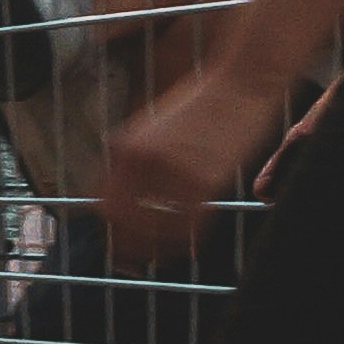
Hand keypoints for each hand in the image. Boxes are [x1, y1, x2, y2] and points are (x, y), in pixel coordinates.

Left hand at [100, 49, 291, 251]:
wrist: (239, 81)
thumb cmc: (202, 103)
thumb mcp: (153, 125)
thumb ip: (134, 160)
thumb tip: (125, 199)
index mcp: (125, 146)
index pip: (103, 204)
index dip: (109, 230)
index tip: (115, 243)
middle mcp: (144, 161)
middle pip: (124, 223)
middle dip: (127, 247)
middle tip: (132, 262)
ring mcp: (175, 173)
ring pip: (155, 231)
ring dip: (156, 250)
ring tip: (159, 259)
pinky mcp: (206, 181)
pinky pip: (189, 226)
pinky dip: (185, 243)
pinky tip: (187, 247)